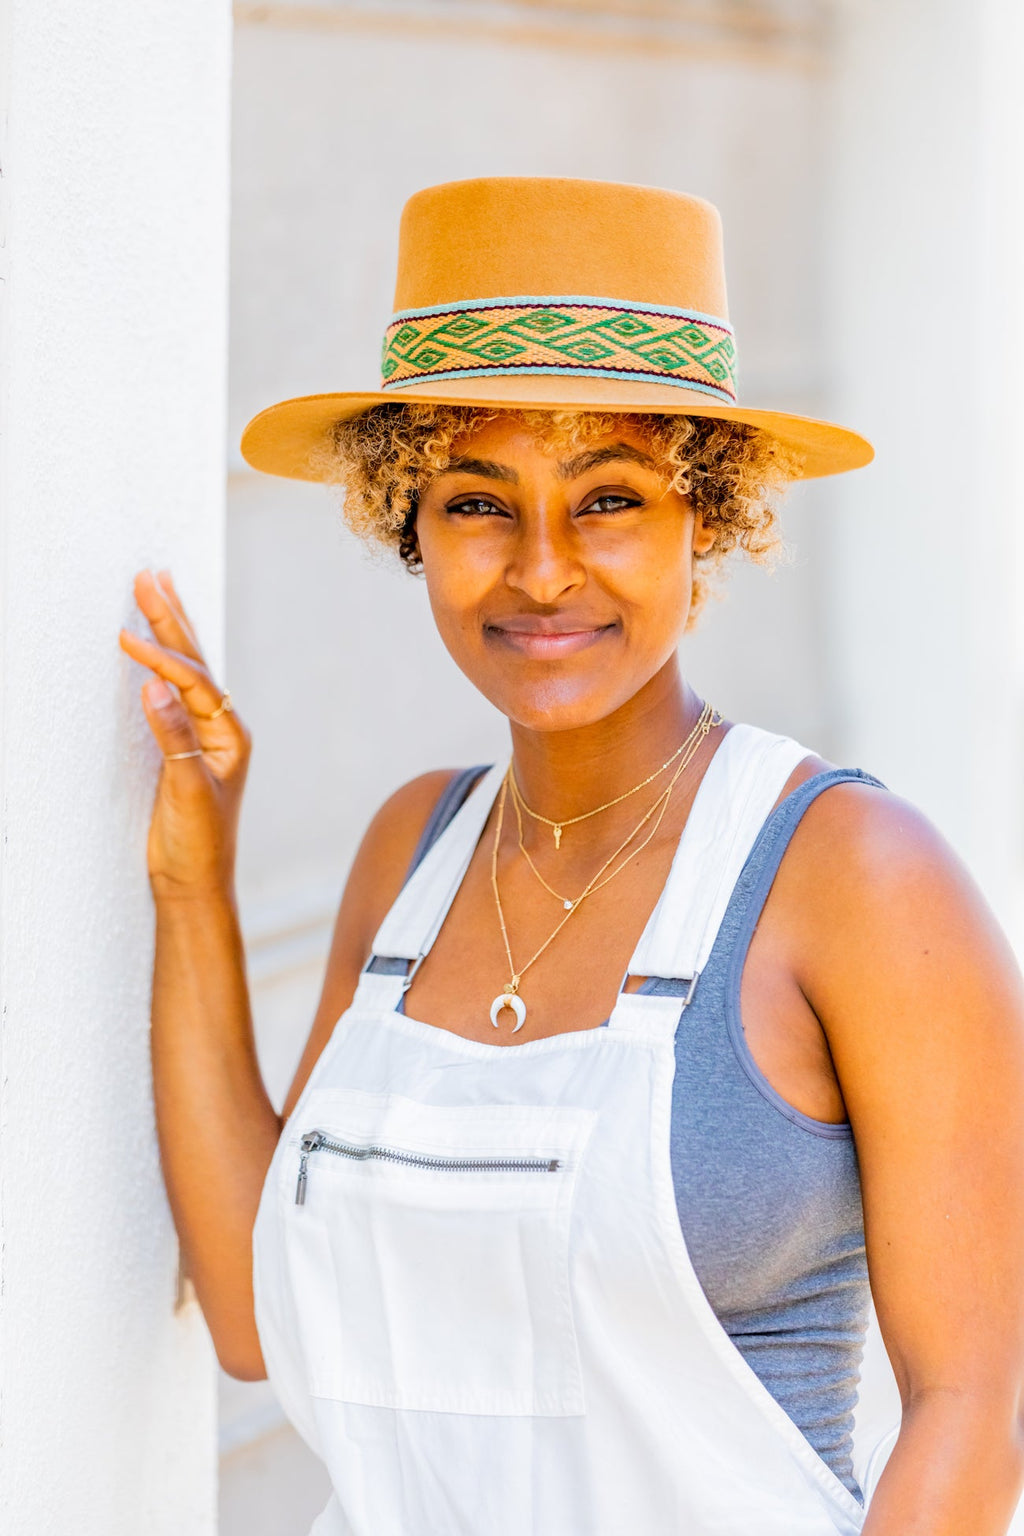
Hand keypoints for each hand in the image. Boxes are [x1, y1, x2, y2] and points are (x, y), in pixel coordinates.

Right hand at [120, 569, 251, 898]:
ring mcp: (204, 734)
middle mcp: (222, 728)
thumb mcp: (187, 791)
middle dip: (171, 619)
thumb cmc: (197, 843)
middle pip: (196, 662)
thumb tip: (157, 685)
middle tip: (149, 576)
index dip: (161, 659)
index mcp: (231, 735)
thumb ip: (175, 738)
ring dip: (170, 629)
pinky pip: (174, 690)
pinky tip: (154, 644)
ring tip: (157, 589)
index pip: (194, 683)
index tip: (126, 637)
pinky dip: (162, 661)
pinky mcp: (184, 745)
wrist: (195, 883)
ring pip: (186, 670)